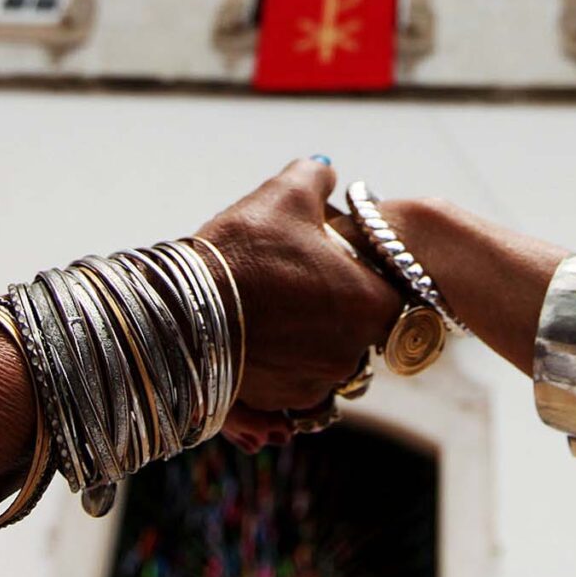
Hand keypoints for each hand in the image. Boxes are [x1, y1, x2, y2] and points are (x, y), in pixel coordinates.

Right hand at [197, 157, 399, 441]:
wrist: (183, 309)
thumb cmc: (244, 250)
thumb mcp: (285, 193)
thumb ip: (316, 176)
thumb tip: (324, 170)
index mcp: (369, 305)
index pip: (392, 295)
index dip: (365, 277)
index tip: (338, 264)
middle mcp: (349, 355)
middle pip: (357, 332)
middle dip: (332, 311)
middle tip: (296, 284)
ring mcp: (311, 386)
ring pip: (321, 362)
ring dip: (304, 343)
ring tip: (268, 312)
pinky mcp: (274, 406)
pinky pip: (287, 390)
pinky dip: (275, 372)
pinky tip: (253, 346)